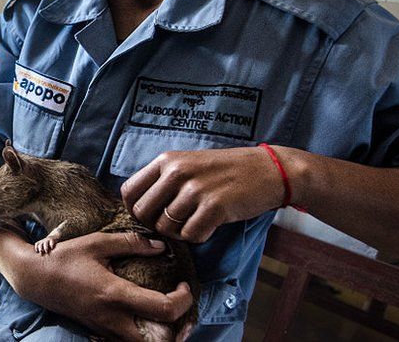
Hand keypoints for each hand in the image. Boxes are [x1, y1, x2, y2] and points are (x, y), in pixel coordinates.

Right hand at [15, 231, 193, 341]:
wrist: (35, 278)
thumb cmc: (65, 257)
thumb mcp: (97, 242)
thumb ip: (131, 243)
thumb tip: (160, 246)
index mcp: (115, 294)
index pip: (164, 309)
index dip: (184, 299)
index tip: (183, 284)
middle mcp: (113, 318)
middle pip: (160, 341)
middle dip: (178, 328)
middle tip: (179, 307)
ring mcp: (105, 329)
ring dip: (161, 333)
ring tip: (165, 313)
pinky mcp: (99, 331)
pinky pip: (128, 341)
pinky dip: (143, 334)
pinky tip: (144, 316)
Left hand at [120, 147, 284, 242]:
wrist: (268, 170)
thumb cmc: (225, 171)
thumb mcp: (188, 164)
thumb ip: (163, 180)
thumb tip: (138, 207)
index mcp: (166, 160)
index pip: (130, 191)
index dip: (134, 209)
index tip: (149, 216)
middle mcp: (177, 172)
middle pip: (143, 212)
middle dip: (155, 225)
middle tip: (174, 225)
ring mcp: (195, 189)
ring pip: (166, 227)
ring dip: (179, 232)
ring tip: (196, 222)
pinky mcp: (214, 207)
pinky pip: (191, 235)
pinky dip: (199, 236)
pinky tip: (210, 225)